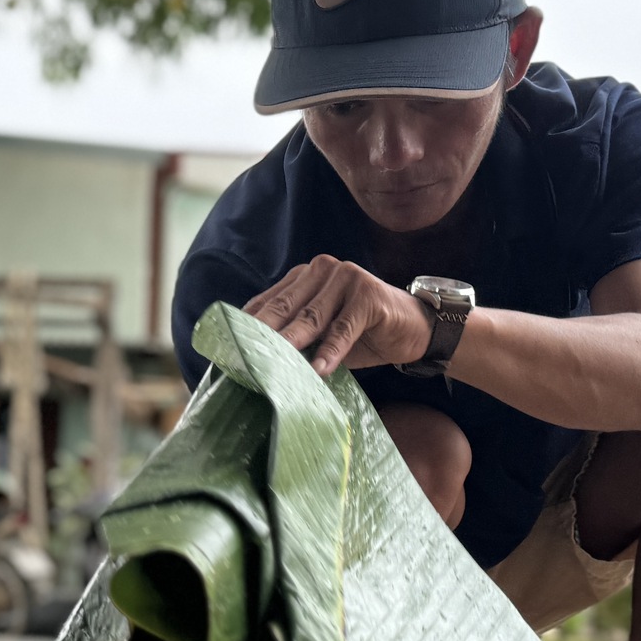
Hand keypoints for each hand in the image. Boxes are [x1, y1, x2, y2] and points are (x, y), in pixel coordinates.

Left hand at [244, 256, 435, 376]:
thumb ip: (295, 341)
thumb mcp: (322, 337)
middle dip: (261, 337)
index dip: (246, 328)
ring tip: (272, 368)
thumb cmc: (363, 335)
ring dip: (291, 346)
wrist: (414, 329)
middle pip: (284, 309)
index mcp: (303, 277)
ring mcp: (345, 278)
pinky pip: (343, 328)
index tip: (226, 351)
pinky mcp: (367, 294)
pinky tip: (319, 370)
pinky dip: (331, 351)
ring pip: (310, 318)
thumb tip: (256, 365)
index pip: (268, 303)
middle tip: (241, 361)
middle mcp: (321, 270)